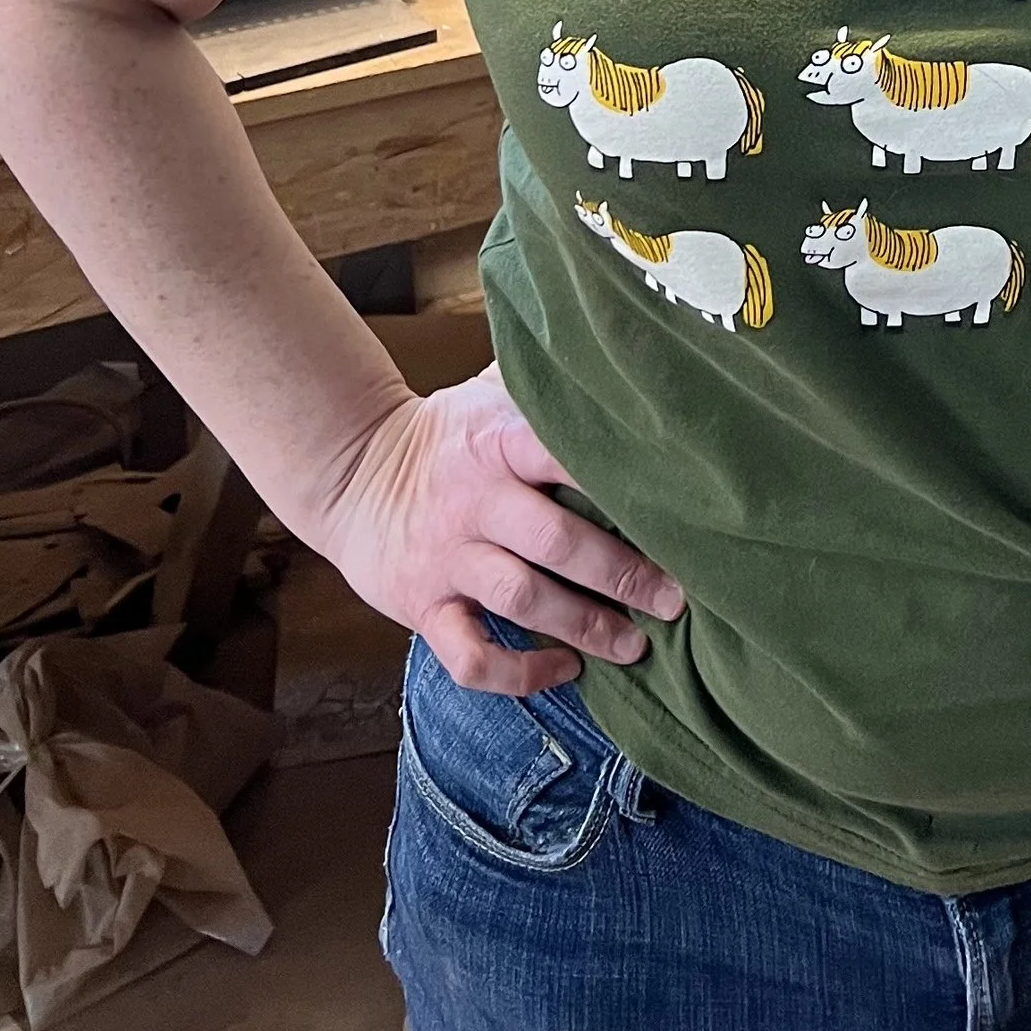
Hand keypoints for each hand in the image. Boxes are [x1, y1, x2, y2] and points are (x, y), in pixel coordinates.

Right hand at [308, 363, 684, 695]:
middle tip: (675, 597)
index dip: (621, 484)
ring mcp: (447, 558)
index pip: (565, 456)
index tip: (678, 509)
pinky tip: (564, 670)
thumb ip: (549, 383)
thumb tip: (625, 358)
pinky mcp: (422, 607)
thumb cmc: (449, 433)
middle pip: (556, 541)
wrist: (352, 474)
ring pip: (521, 598)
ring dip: (584, 626)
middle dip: (622, 573)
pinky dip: (518, 673)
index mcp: (498, 441)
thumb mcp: (491, 391)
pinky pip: (469, 655)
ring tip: (635, 644)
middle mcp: (474, 500)